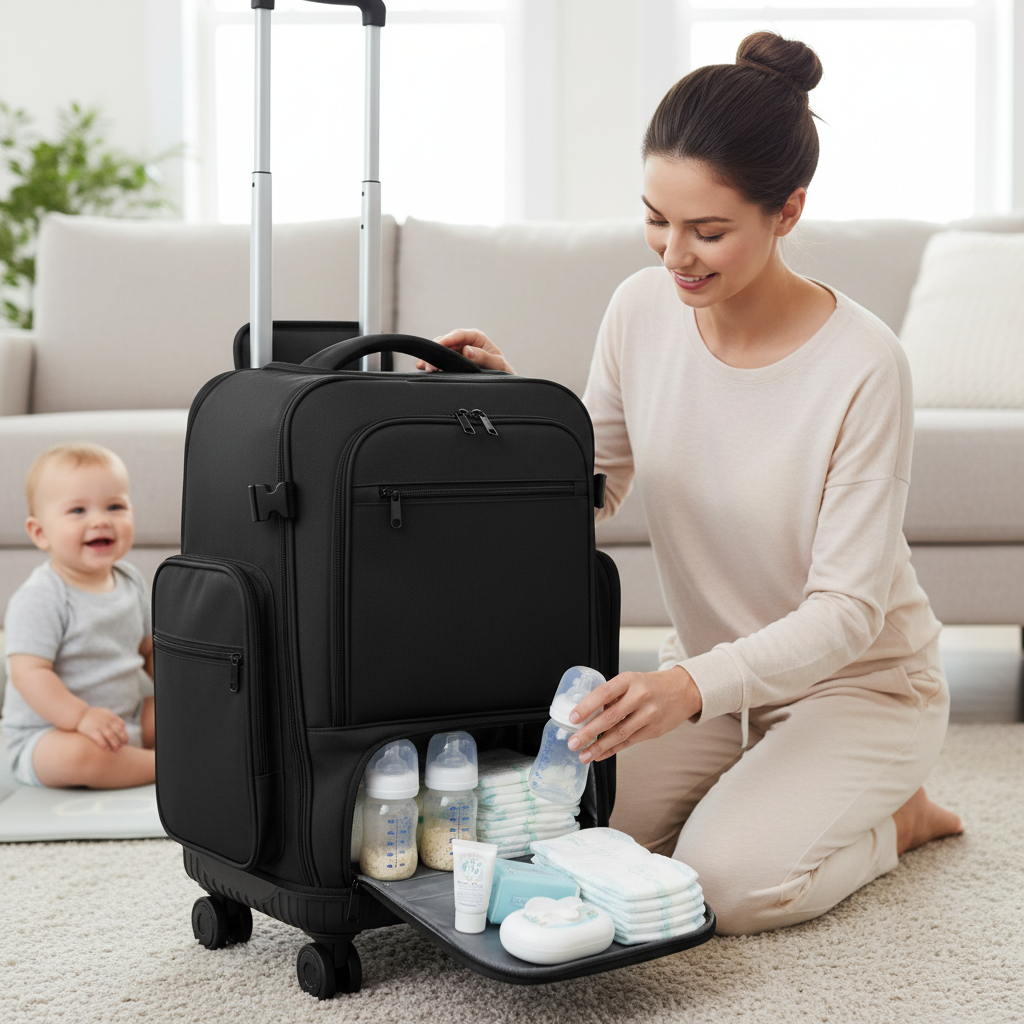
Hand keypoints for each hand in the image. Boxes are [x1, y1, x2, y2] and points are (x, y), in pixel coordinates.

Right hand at [76, 706, 129, 751]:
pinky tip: (108, 750)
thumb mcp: (105, 713)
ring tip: (117, 750)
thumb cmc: (93, 716)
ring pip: (111, 736)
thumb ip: (113, 719)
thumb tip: (123, 728)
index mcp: (111, 716)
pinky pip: (100, 740)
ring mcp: (99, 725)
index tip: (126, 741)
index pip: (122, 725)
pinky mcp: (91, 731)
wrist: (78, 714)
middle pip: (118, 731)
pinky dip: (105, 745)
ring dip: (115, 744)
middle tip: (123, 746)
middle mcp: (107, 720)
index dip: (125, 734)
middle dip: (122, 739)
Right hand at [416, 329, 515, 373]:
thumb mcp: (497, 364)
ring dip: (431, 358)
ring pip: (440, 350)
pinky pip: (439, 359)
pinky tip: (423, 367)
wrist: (501, 383)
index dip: (447, 339)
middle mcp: (465, 342)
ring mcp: (457, 351)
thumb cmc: (502, 371)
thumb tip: (468, 350)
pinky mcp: (452, 361)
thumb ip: (484, 357)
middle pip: (446, 342)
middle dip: (436, 350)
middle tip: (429, 363)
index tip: (438, 346)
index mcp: (477, 338)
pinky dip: (430, 362)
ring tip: (424, 367)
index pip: (459, 334)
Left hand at [565, 666, 702, 763]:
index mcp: (629, 680)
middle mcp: (640, 696)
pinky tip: (599, 755)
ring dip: (599, 747)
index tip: (573, 718)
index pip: (604, 693)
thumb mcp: (631, 680)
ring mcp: (649, 715)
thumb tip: (587, 714)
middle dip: (589, 732)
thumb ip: (612, 695)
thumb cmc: (651, 686)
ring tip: (583, 755)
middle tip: (573, 742)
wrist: (683, 691)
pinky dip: (612, 750)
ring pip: (620, 734)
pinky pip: (629, 742)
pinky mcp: (654, 730)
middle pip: (610, 717)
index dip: (587, 706)